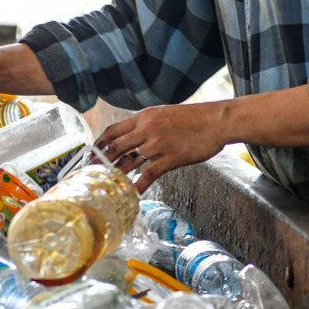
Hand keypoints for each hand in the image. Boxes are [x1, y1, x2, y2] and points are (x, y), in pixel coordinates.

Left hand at [95, 103, 229, 190]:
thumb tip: (131, 137)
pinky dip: (138, 186)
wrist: (216, 121)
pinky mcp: (171, 158)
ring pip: (129, 162)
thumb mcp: (163, 114)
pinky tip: (131, 194)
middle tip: (92, 173)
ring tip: (107, 186)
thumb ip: (146, 124)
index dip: (99, 144)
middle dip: (101, 161)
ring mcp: (158, 144)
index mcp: (144, 117)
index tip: (91, 154)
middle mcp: (147, 129)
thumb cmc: (193, 118)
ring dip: (117, 175)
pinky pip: (148, 174)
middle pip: (115, 147)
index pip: (112, 131)